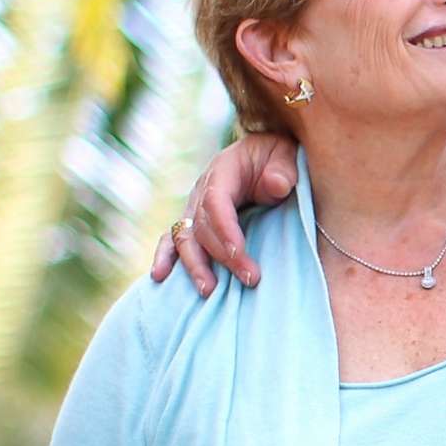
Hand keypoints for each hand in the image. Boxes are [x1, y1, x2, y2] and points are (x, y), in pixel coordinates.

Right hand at [148, 134, 299, 295]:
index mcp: (223, 170)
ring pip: (185, 238)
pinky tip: (159, 276)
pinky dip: (166, 257)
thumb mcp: (286, 155)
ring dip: (194, 265)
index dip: (225, 229)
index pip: (216, 202)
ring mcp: (195, 208)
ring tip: (208, 290)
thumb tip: (277, 185)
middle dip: (222, 256)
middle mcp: (203, 190)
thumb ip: (283, 169)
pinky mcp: (195, 223)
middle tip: (249, 279)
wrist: (266, 156)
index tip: (239, 253)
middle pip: (202, 226)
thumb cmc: (277, 157)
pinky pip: (174, 241)